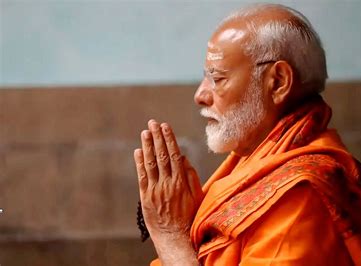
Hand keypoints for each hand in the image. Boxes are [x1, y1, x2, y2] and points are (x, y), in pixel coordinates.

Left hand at [133, 120, 202, 236]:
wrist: (175, 236)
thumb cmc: (189, 216)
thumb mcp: (197, 196)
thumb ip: (191, 176)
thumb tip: (183, 157)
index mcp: (181, 182)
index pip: (174, 154)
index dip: (169, 139)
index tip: (166, 126)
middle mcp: (167, 183)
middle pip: (161, 155)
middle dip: (157, 137)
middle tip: (153, 122)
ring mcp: (155, 190)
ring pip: (150, 163)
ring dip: (147, 146)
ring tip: (145, 132)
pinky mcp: (145, 197)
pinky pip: (142, 177)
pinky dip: (139, 163)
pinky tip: (138, 151)